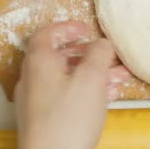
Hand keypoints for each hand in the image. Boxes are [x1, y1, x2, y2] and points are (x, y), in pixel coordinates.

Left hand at [15, 21, 130, 148]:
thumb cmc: (67, 120)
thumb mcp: (91, 79)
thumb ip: (98, 54)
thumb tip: (101, 43)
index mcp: (39, 62)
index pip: (46, 34)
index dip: (66, 28)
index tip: (85, 30)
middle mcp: (32, 79)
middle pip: (58, 57)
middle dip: (87, 55)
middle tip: (105, 55)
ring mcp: (35, 102)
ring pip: (65, 79)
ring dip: (91, 75)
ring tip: (117, 78)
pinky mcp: (43, 121)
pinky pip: (64, 97)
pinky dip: (84, 92)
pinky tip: (106, 98)